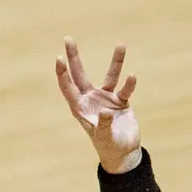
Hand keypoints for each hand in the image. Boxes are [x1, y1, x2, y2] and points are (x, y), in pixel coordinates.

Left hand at [55, 37, 140, 173]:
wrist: (123, 153)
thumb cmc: (109, 147)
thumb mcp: (104, 138)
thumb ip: (103, 125)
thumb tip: (106, 112)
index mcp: (80, 108)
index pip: (68, 87)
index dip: (62, 73)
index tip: (59, 58)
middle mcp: (90, 100)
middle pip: (80, 74)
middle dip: (74, 57)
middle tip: (67, 38)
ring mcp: (106, 99)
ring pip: (110, 76)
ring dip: (116, 62)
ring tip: (121, 45)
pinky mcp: (120, 101)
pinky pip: (125, 89)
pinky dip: (129, 83)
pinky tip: (132, 76)